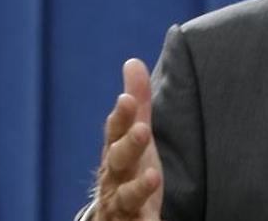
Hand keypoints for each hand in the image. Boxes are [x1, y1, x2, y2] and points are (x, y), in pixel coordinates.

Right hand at [94, 59, 163, 220]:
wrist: (114, 217)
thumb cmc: (128, 170)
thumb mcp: (134, 136)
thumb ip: (137, 103)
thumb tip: (133, 61)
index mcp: (115, 154)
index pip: (114, 132)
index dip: (121, 116)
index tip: (127, 98)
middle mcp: (113, 179)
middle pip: (117, 162)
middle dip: (129, 146)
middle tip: (143, 131)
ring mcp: (120, 205)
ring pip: (124, 198)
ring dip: (137, 188)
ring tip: (153, 178)